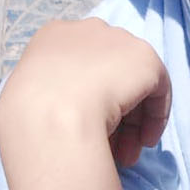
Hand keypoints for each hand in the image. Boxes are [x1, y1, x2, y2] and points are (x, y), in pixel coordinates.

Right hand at [0, 20, 171, 189]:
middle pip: (106, 71)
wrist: (50, 126)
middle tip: (119, 151)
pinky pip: (156, 83)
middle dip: (114, 110)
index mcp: (44, 46)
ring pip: (133, 80)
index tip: (89, 138)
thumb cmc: (34, 138)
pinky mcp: (138, 54)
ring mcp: (109, 40)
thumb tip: (72, 158)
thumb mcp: (33, 123)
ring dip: (133, 117)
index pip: (76, 67)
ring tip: (130, 152)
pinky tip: (142, 142)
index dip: (88, 103)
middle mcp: (75, 32)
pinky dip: (154, 113)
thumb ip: (53, 117)